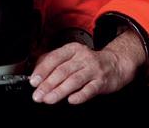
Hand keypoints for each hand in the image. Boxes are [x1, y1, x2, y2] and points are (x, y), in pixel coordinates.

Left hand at [29, 28, 146, 104]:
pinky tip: (71, 100)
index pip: (54, 58)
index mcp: (72, 49)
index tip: (33, 81)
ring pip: (74, 80)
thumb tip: (37, 71)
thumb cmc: (88, 62)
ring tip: (48, 100)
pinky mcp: (101, 81)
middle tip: (38, 95)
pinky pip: (90, 89)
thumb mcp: (72, 56)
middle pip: (62, 70)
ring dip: (59, 91)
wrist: (115, 64)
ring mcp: (93, 69)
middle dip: (48, 84)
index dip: (43, 70)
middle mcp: (82, 57)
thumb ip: (55, 61)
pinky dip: (80, 95)